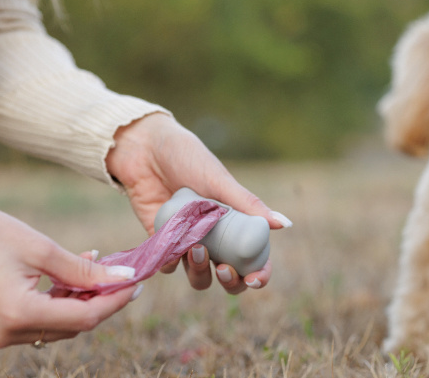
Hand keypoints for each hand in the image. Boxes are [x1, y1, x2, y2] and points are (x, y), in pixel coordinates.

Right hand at [0, 199, 141, 347]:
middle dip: (101, 300)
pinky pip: (39, 320)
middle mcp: (7, 333)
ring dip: (81, 299)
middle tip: (122, 275)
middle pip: (72, 325)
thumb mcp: (40, 248)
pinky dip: (59, 301)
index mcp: (18, 314)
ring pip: (58, 325)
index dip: (115, 301)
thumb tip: (123, 278)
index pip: (84, 318)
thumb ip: (84, 269)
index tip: (137, 284)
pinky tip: (72, 275)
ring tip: (97, 267)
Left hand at [105, 113, 290, 292]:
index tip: (253, 280)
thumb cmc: (186, 156)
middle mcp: (214, 237)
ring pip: (199, 276)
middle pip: (228, 276)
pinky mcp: (161, 242)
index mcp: (235, 222)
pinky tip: (170, 245)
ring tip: (195, 249)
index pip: (254, 259)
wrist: (143, 147)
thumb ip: (249, 203)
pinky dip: (171, 262)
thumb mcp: (219, 180)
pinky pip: (168, 264)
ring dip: (200, 273)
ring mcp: (187, 241)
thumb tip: (286, 224)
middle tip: (223, 269)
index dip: (258, 275)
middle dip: (229, 282)